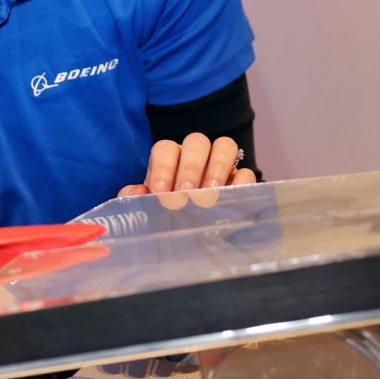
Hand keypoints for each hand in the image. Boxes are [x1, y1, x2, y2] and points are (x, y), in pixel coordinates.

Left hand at [117, 132, 255, 207]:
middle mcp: (195, 157)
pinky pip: (246, 171)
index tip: (161, 192)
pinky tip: (229, 198)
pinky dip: (239, 182)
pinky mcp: (240, 182)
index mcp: (169, 160)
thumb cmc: (163, 216)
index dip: (163, 167)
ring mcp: (220, 166)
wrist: (186, 237)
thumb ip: (133, 199)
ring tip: (209, 193)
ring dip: (217, 167)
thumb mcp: (145, 209)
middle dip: (190, 167)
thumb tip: (138, 191)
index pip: (166, 149)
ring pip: (225, 146)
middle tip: (185, 193)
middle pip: (197, 141)